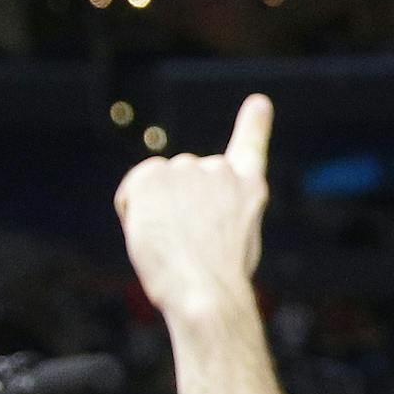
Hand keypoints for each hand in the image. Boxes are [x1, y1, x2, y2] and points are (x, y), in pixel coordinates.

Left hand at [113, 95, 271, 318]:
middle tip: (189, 244)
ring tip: (175, 243)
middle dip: (179, 206)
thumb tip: (182, 210)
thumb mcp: (234, 242)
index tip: (259, 103)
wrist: (207, 290)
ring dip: (157, 211)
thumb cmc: (219, 281)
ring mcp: (189, 169)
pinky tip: (153, 231)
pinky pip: (133, 191)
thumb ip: (218, 214)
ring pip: (159, 186)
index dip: (254, 125)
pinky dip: (133, 212)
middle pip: (186, 180)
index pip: (251, 147)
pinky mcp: (155, 174)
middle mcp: (221, 171)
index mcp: (249, 190)